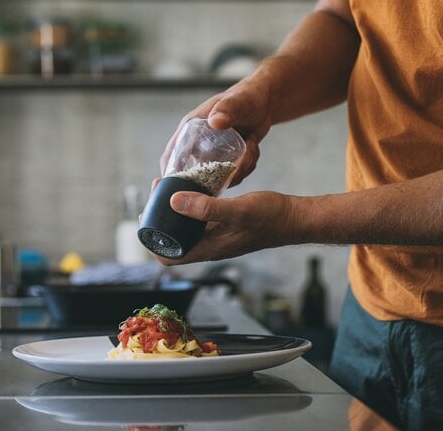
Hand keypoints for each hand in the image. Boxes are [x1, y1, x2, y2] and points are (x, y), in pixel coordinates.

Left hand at [152, 190, 297, 264]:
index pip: (168, 257)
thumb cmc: (271, 218)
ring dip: (174, 209)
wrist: (294, 218)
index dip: (151, 241)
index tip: (147, 216)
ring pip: (185, 227)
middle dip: (159, 219)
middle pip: (172, 239)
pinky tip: (191, 185)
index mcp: (208, 249)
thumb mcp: (237, 210)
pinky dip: (190, 204)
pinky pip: (199, 218)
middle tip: (157, 191)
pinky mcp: (224, 224)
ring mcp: (217, 235)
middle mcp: (209, 246)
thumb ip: (206, 208)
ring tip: (169, 185)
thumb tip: (174, 202)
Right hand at [159, 80, 272, 186]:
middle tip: (229, 178)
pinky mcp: (227, 159)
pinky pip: (232, 174)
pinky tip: (254, 148)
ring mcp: (213, 153)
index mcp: (191, 129)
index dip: (169, 173)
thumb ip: (227, 109)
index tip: (175, 191)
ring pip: (217, 176)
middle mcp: (198, 144)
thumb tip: (214, 121)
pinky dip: (245, 167)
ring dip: (235, 172)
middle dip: (211, 181)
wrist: (265, 102)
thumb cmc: (246, 96)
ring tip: (251, 150)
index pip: (172, 154)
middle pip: (193, 173)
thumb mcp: (237, 102)